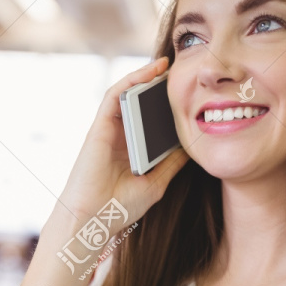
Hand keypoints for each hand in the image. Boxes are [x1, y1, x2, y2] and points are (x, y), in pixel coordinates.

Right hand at [56, 56, 189, 235]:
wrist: (94, 220)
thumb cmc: (120, 208)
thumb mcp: (156, 183)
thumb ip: (171, 164)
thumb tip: (191, 147)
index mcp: (131, 150)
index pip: (149, 121)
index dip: (165, 106)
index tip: (189, 95)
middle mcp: (119, 137)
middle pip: (139, 104)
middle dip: (157, 87)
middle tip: (181, 74)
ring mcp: (108, 130)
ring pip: (127, 95)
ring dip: (145, 77)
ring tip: (168, 65)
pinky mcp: (100, 126)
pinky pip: (116, 95)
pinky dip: (132, 80)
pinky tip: (151, 71)